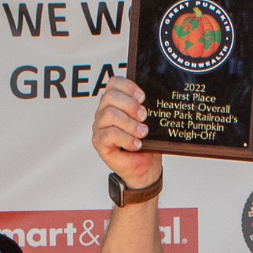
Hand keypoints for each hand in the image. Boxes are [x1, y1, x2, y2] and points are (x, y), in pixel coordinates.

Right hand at [92, 75, 159, 189]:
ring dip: (130, 124)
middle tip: (144, 117)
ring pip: (109, 115)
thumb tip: (153, 103)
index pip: (113, 83)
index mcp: (116, 104)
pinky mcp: (99, 142)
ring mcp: (100, 127)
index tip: (143, 97)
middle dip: (130, 105)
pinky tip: (136, 144)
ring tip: (142, 133)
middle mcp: (105, 113)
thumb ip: (146, 111)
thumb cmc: (146, 145)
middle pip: (110, 97)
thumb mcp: (150, 124)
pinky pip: (109, 134)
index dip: (127, 86)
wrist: (145, 169)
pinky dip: (125, 138)